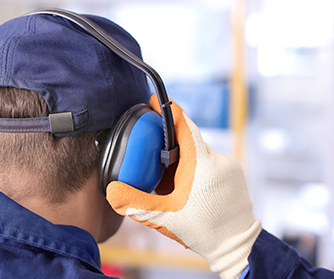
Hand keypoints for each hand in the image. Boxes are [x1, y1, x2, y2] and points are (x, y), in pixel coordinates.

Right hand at [106, 95, 261, 278]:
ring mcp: (230, 166)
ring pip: (200, 152)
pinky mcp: (235, 174)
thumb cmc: (204, 231)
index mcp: (201, 163)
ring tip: (172, 181)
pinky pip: (211, 162)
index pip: (183, 125)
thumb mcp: (164, 218)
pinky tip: (190, 187)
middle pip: (189, 140)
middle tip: (154, 156)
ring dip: (185, 160)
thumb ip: (135, 203)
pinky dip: (198, 168)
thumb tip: (112, 191)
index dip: (167, 110)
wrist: (237, 247)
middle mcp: (219, 159)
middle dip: (170, 145)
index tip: (155, 101)